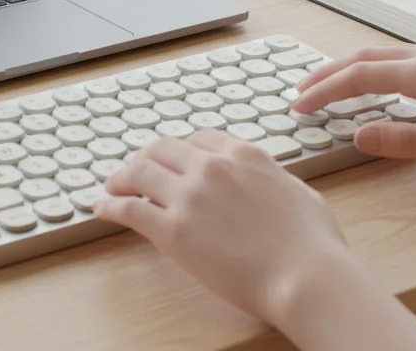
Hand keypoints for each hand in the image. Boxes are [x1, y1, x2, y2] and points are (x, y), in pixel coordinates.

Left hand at [94, 130, 352, 324]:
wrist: (306, 277)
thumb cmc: (314, 245)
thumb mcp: (301, 193)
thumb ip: (277, 181)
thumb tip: (273, 183)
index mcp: (244, 155)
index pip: (199, 139)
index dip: (180, 149)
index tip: (171, 159)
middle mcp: (212, 167)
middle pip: (162, 149)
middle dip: (145, 158)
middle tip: (136, 171)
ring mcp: (190, 196)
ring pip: (139, 172)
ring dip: (121, 178)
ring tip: (113, 188)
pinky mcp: (172, 230)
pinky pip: (129, 209)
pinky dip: (110, 206)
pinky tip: (101, 209)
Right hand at [293, 43, 415, 168]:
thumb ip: (403, 141)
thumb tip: (358, 134)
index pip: (360, 77)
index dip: (325, 92)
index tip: (299, 106)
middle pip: (364, 58)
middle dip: (327, 74)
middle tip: (299, 92)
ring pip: (382, 56)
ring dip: (349, 70)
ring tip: (325, 87)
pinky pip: (400, 60)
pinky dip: (373, 70)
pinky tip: (372, 86)